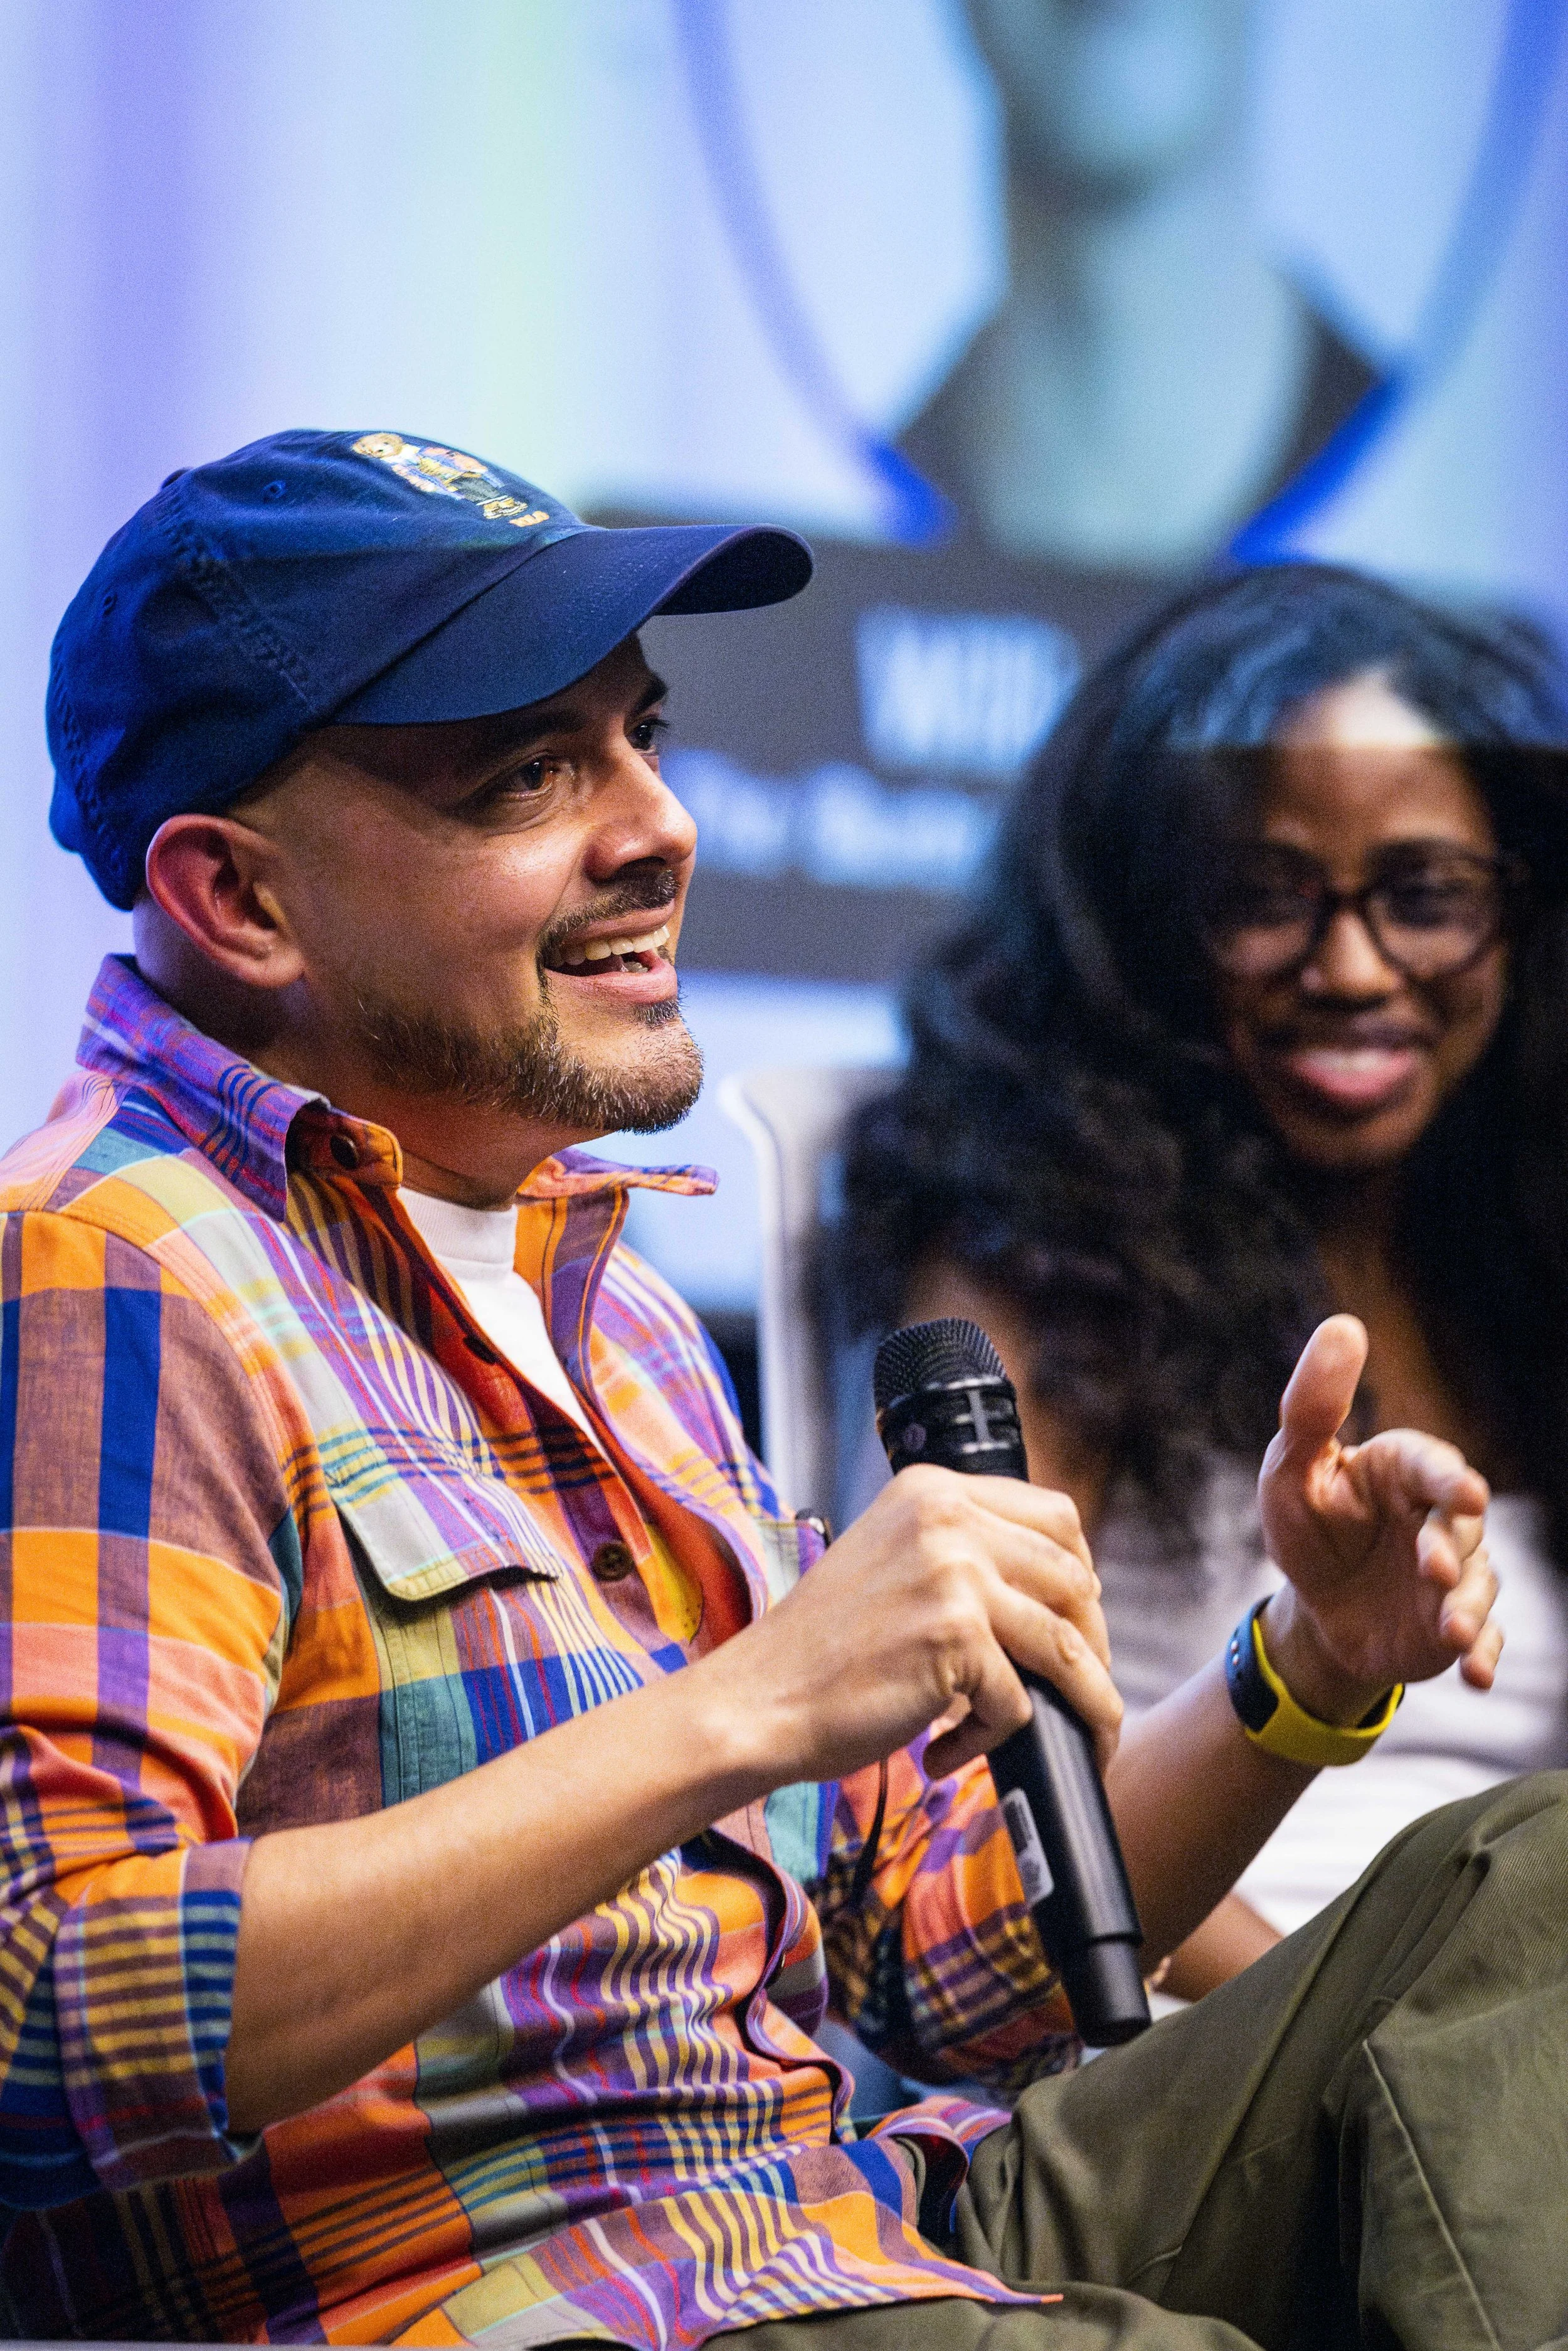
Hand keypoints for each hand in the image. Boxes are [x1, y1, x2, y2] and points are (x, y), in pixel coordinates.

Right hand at [706, 1466, 1120, 1786]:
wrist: (758, 1700)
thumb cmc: (822, 1648)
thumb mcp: (892, 1561)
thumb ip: (960, 1553)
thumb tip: (1059, 1592)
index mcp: (932, 1489)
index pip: (1055, 1515)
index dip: (1080, 1573)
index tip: (1077, 1618)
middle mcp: (947, 1517)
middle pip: (1074, 1579)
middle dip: (1090, 1645)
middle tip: (1078, 1693)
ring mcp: (954, 1574)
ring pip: (1066, 1646)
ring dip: (1080, 1706)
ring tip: (1066, 1741)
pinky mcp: (955, 1638)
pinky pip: (1018, 1702)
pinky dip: (991, 1741)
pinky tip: (945, 1753)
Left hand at [1257, 1315, 1499, 1723]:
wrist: (1316, 1608)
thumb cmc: (1305, 1524)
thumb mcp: (1291, 1468)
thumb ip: (1312, 1406)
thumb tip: (1344, 1325)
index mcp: (1401, 1472)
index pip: (1431, 1467)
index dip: (1448, 1479)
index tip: (1463, 1493)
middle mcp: (1437, 1519)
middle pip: (1461, 1527)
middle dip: (1452, 1548)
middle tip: (1432, 1569)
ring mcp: (1452, 1574)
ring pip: (1476, 1586)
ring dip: (1468, 1610)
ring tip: (1449, 1633)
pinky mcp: (1454, 1624)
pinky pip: (1481, 1638)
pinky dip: (1483, 1654)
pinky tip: (1475, 1674)